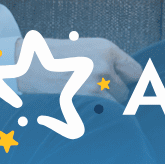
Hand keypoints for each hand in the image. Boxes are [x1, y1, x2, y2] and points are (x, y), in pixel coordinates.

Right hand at [12, 36, 141, 103]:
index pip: (136, 73)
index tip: (129, 90)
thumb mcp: (89, 49)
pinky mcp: (84, 101)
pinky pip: (102, 114)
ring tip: (84, 97)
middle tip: (94, 92)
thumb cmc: (58, 57)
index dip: (132, 83)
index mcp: (108, 50)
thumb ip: (111, 62)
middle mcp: (105, 66)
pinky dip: (95, 114)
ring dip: (104, 106)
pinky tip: (81, 106)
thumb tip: (134, 83)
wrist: (27, 63)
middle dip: (114, 95)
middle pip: (125, 92)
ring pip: (114, 105)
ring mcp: (95, 85)